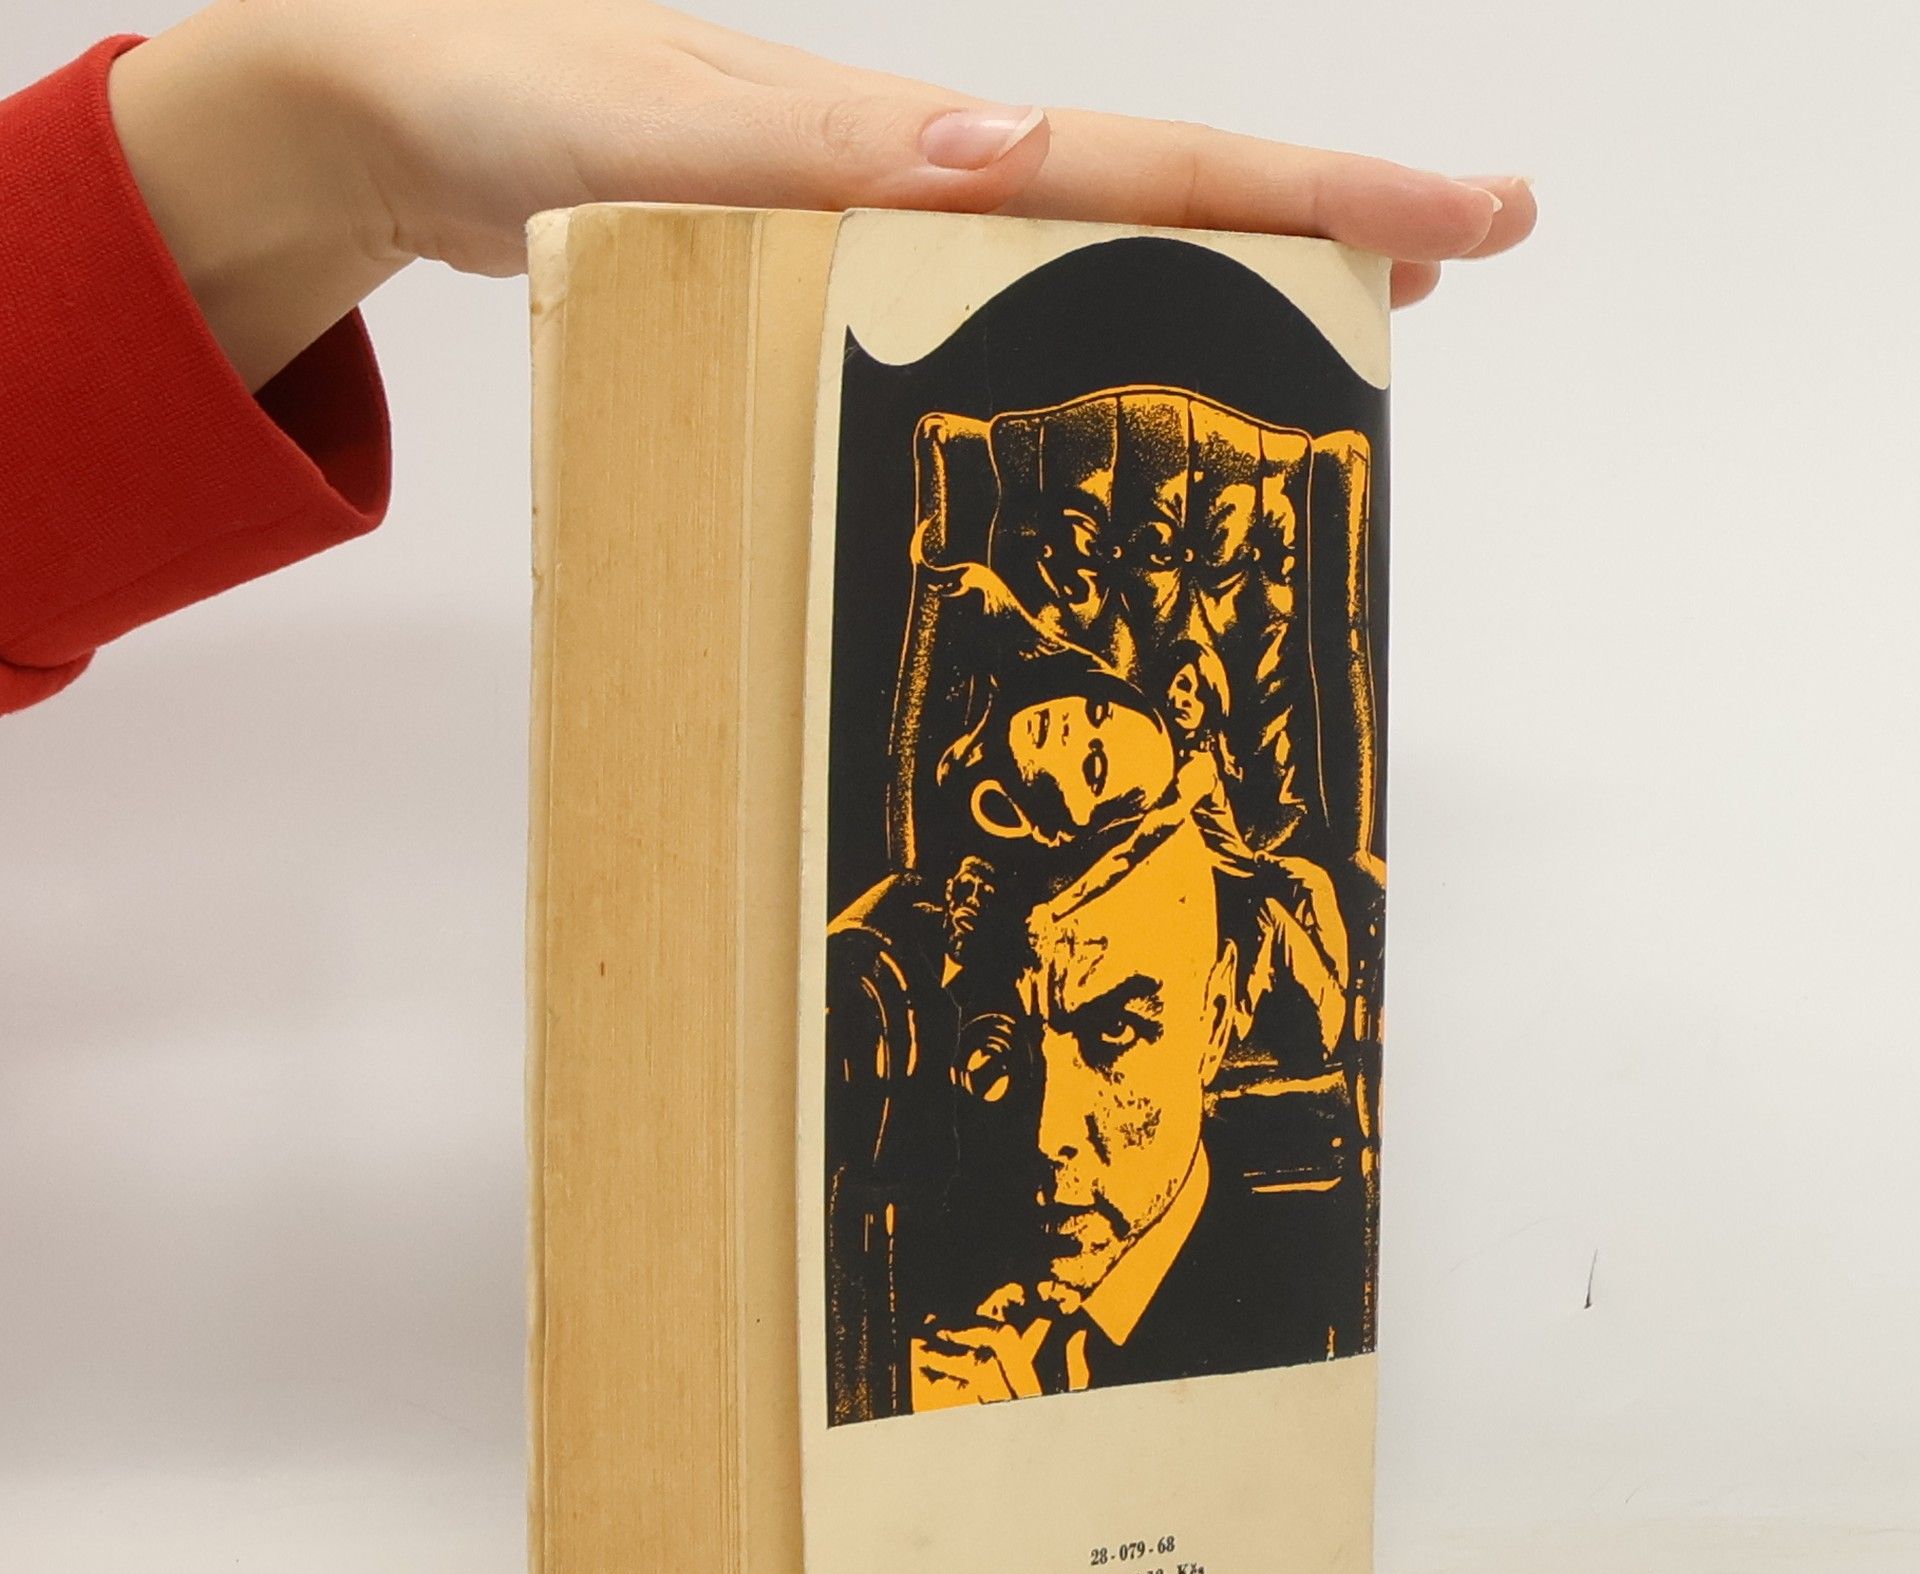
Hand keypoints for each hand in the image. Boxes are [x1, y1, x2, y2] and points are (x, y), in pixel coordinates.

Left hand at [109, 0, 1536, 390]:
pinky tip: (1136, 355)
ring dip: (1229, 266)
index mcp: (896, 143)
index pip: (1132, 165)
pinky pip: (998, 288)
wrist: (419, 113)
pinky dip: (1094, 312)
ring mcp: (889, 213)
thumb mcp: (640, 143)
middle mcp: (918, 171)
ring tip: (1355, 308)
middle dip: (1317, 217)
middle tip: (1475, 241)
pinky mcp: (843, 259)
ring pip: (1094, 236)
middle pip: (1153, 189)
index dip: (1297, 199)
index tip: (1452, 215)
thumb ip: (799, 160)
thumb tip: (997, 160)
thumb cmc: (513, 116)